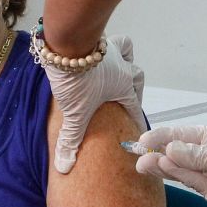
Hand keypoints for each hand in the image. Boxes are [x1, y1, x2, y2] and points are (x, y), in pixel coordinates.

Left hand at [46, 35, 144, 173]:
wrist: (68, 45)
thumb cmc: (76, 81)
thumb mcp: (74, 114)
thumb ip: (70, 140)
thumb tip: (65, 167)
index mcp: (122, 86)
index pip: (134, 107)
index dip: (138, 120)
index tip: (141, 130)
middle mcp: (122, 67)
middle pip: (137, 77)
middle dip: (136, 88)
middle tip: (130, 98)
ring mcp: (110, 50)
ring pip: (128, 51)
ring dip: (127, 60)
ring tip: (120, 68)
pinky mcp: (96, 39)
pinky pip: (109, 41)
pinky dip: (109, 45)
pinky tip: (99, 51)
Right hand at [136, 125, 206, 206]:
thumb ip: (196, 154)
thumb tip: (169, 150)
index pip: (179, 134)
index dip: (160, 137)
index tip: (142, 141)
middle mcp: (203, 154)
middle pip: (174, 152)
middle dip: (155, 152)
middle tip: (136, 155)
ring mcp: (204, 173)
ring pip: (178, 169)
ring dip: (161, 166)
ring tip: (143, 164)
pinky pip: (188, 182)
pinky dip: (175, 176)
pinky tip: (161, 169)